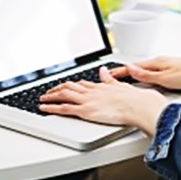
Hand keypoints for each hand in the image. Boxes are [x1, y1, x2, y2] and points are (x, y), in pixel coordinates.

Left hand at [39, 66, 168, 131]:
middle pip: (69, 87)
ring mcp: (87, 100)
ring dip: (51, 96)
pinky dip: (52, 107)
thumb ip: (109, 78)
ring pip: (63, 95)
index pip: (81, 84)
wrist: (138, 105)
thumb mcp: (120, 84)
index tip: (65, 86)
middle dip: (57, 89)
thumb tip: (103, 70)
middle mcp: (91, 91)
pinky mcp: (85, 110)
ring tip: (42, 98)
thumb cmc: (134, 99)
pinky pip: (64, 108)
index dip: (71, 85)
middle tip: (49, 92)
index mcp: (100, 86)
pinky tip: (44, 108)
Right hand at [116, 56, 180, 90]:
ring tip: (124, 78)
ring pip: (145, 69)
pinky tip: (145, 79)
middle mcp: (159, 61)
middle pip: (137, 67)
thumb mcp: (165, 78)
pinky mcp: (172, 69)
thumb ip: (146, 75)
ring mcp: (166, 65)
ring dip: (133, 73)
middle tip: (111, 77)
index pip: (132, 67)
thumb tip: (130, 69)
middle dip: (123, 72)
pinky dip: (143, 74)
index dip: (119, 72)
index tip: (108, 75)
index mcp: (155, 62)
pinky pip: (152, 72)